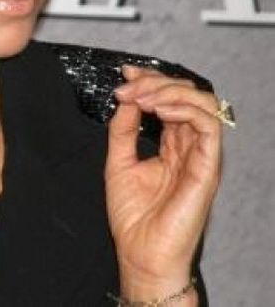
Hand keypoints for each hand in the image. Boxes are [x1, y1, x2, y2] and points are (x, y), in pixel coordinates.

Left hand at [105, 65, 222, 298]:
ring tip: (142, 98)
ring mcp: (200, 156)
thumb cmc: (133, 217)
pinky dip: (185, 108)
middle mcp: (189, 147)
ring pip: (203, 103)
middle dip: (156, 81)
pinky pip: (209, 126)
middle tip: (128, 87)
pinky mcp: (207, 168)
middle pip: (187, 95)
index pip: (170, 100)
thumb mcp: (118, 161)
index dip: (150, 80)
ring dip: (169, 90)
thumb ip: (123, 129)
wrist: (140, 254)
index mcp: (171, 145)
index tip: (125, 74)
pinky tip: (159, 109)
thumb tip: (126, 98)